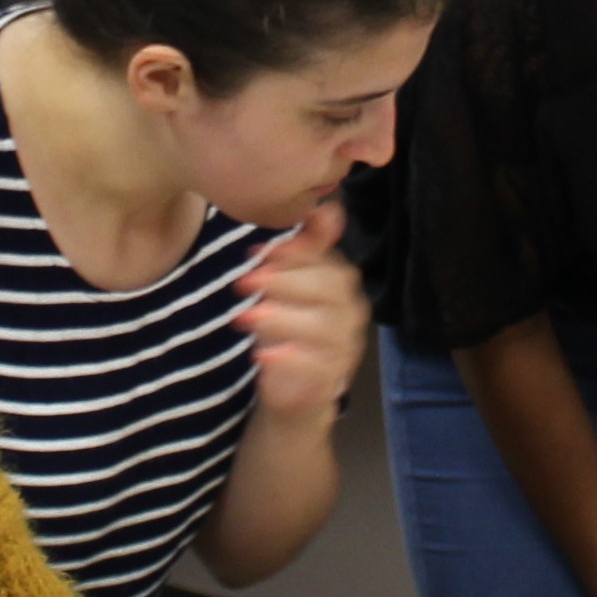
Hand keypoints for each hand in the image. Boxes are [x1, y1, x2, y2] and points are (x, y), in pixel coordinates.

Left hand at [235, 201, 366, 421]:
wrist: (294, 390)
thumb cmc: (291, 327)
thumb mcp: (289, 284)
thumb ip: (305, 248)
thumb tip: (327, 206)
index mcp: (341, 284)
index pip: (327, 261)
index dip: (294, 254)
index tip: (256, 253)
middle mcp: (350, 314)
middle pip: (330, 291)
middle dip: (287, 282)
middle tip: (246, 281)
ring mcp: (344, 349)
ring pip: (325, 329)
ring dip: (284, 320)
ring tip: (247, 317)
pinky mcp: (330, 382)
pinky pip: (317, 369)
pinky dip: (290, 360)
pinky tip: (262, 354)